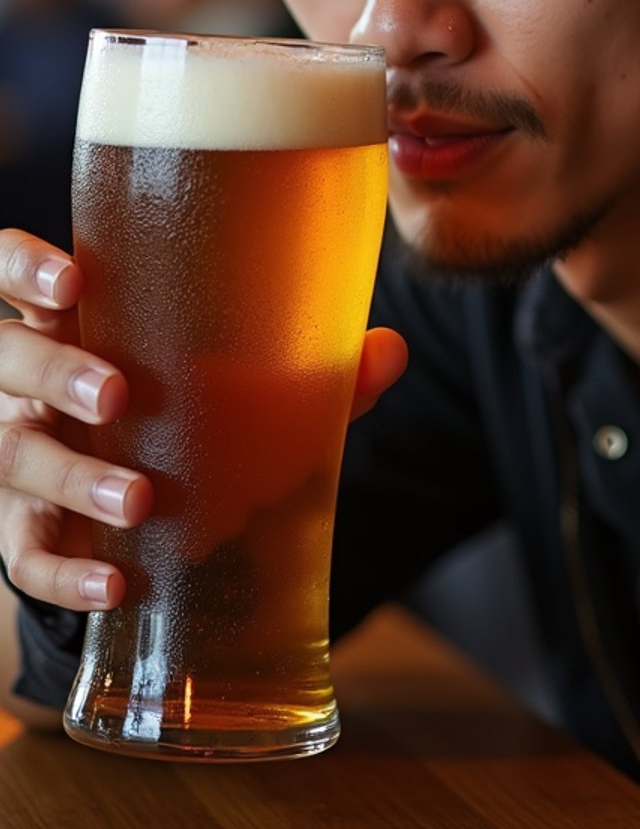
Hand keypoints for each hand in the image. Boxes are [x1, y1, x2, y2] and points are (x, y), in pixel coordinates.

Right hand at [0, 230, 407, 614]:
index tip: (75, 280)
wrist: (139, 493)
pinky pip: (23, 553)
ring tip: (139, 500)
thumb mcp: (232, 374)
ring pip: (14, 455)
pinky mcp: (21, 527)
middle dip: (55, 372)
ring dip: (73, 478)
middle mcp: (26, 378)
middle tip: (117, 395)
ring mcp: (18, 449)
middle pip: (8, 358)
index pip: (11, 267)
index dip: (26, 267)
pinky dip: (65, 573)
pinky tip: (115, 583)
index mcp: (72, 316)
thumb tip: (390, 351)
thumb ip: (308, 363)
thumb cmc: (179, 402)